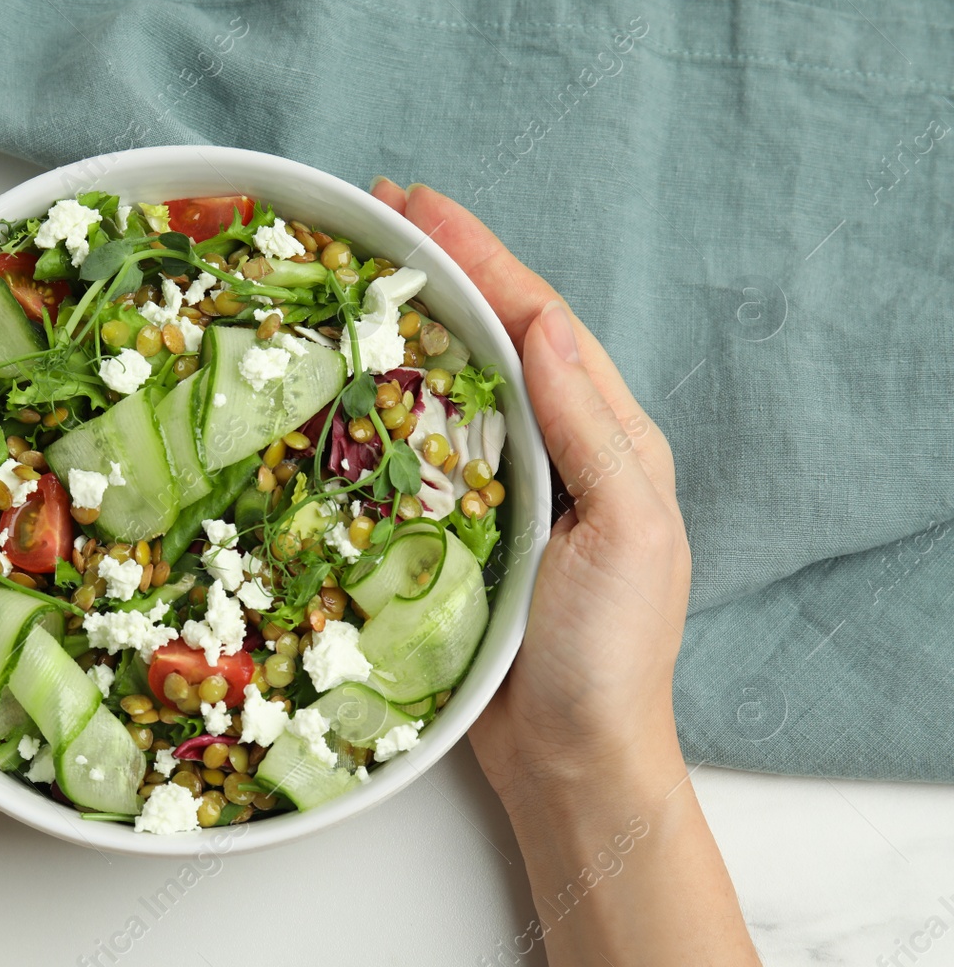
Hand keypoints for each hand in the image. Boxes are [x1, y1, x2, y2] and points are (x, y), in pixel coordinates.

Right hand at [370, 179, 691, 813]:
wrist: (572, 762)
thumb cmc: (610, 656)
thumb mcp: (629, 536)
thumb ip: (593, 433)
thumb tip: (548, 325)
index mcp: (606, 437)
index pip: (539, 321)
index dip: (479, 256)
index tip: (415, 204)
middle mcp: (553, 449)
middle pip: (490, 338)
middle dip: (435, 274)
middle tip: (367, 221)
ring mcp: (500, 491)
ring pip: (447, 388)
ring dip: (400, 330)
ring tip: (344, 282)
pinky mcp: (453, 534)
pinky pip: (411, 455)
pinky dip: (377, 410)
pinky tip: (338, 389)